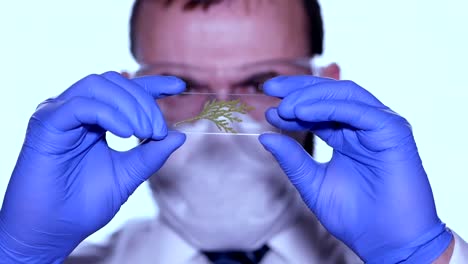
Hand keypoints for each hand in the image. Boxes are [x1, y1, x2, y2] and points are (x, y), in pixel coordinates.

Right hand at [0, 72, 185, 262]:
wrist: (55, 229)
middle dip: (144, 102)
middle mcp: (77, 111)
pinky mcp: (46, 122)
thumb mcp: (129, 174)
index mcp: (96, 120)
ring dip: (129, 106)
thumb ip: (152, 154)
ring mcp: (60, 113)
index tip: (177, 85)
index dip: (151, 84)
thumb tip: (179, 135)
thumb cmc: (86, 203)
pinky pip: (81, 105)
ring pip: (98, 85)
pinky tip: (126, 133)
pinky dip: (109, 114)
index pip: (125, 91)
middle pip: (115, 83)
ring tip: (144, 133)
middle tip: (158, 131)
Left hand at [259, 76, 452, 262]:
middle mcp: (363, 126)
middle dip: (298, 88)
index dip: (293, 102)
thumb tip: (265, 137)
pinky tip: (302, 112)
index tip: (268, 106)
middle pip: (330, 93)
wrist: (385, 242)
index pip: (318, 107)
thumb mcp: (312, 183)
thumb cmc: (354, 217)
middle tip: (270, 88)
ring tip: (284, 106)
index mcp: (346, 136)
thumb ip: (292, 159)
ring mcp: (380, 125)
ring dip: (311, 96)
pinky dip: (328, 107)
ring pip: (344, 95)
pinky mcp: (393, 130)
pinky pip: (358, 110)